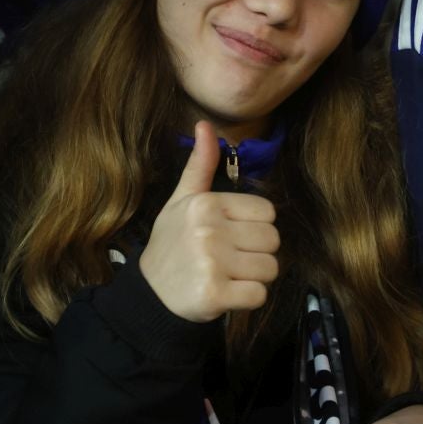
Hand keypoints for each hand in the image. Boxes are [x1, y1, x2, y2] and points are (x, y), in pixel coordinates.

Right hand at [137, 122, 279, 322]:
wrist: (150, 293)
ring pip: (270, 268)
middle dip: (257, 253)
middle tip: (230, 260)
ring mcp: (211, 263)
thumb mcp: (182, 201)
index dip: (254, 227)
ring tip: (228, 276)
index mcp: (206, 204)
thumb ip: (200, 165)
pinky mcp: (215, 294)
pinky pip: (260, 295)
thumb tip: (205, 124)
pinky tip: (227, 295)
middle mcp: (209, 230)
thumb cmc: (172, 243)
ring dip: (254, 278)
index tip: (231, 237)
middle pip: (272, 240)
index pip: (267, 212)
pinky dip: (248, 300)